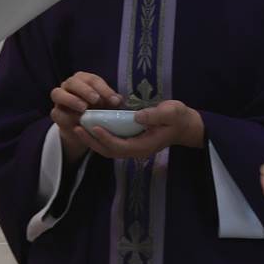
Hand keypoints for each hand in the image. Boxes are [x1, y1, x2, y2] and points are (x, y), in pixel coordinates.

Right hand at [49, 71, 122, 157]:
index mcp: (83, 80)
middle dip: (85, 90)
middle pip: (73, 82)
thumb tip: (118, 99)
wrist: (84, 129)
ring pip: (57, 93)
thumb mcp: (107, 106)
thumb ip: (112, 101)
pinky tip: (78, 120)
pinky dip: (66, 116)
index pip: (92, 80)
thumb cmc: (97, 111)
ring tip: (83, 108)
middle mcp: (69, 85)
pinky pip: (56, 113)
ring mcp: (59, 98)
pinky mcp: (55, 113)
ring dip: (71, 100)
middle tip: (96, 100)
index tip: (114, 101)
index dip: (104, 89)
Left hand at [81, 99, 204, 161]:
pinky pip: (113, 144)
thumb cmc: (179, 118)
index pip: (120, 146)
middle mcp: (137, 150)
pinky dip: (100, 138)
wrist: (186, 126)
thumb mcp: (171, 113)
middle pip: (110, 151)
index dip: (106, 137)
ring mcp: (134, 148)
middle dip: (92, 141)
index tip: (93, 126)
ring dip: (93, 141)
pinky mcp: (132, 142)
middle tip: (76, 128)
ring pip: (109, 149)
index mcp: (145, 145)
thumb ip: (155, 115)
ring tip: (78, 128)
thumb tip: (137, 116)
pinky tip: (90, 127)